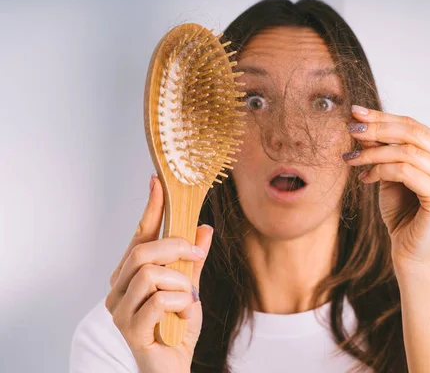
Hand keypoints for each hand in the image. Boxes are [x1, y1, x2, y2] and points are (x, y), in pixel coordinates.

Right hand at [105, 175, 212, 372]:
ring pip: (149, 274)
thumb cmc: (177, 328)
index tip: (158, 183)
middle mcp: (118, 289)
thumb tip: (203, 229)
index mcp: (130, 275)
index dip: (150, 209)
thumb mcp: (191, 288)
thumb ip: (194, 262)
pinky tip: (184, 314)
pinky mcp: (129, 329)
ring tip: (188, 298)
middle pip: (142, 251)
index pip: (139, 235)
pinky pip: (158, 301)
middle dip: (174, 248)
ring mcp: (120, 310)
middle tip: (195, 254)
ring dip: (179, 283)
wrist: (173, 366)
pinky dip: (180, 304)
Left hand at [344, 105, 429, 267]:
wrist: (409, 251)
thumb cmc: (402, 211)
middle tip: (352, 128)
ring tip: (351, 159)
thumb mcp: (390, 171)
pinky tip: (365, 177)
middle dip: (378, 129)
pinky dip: (380, 171)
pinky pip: (405, 172)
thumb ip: (384, 147)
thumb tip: (363, 120)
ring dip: (373, 153)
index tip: (356, 113)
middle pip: (414, 134)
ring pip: (407, 152)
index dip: (384, 118)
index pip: (415, 126)